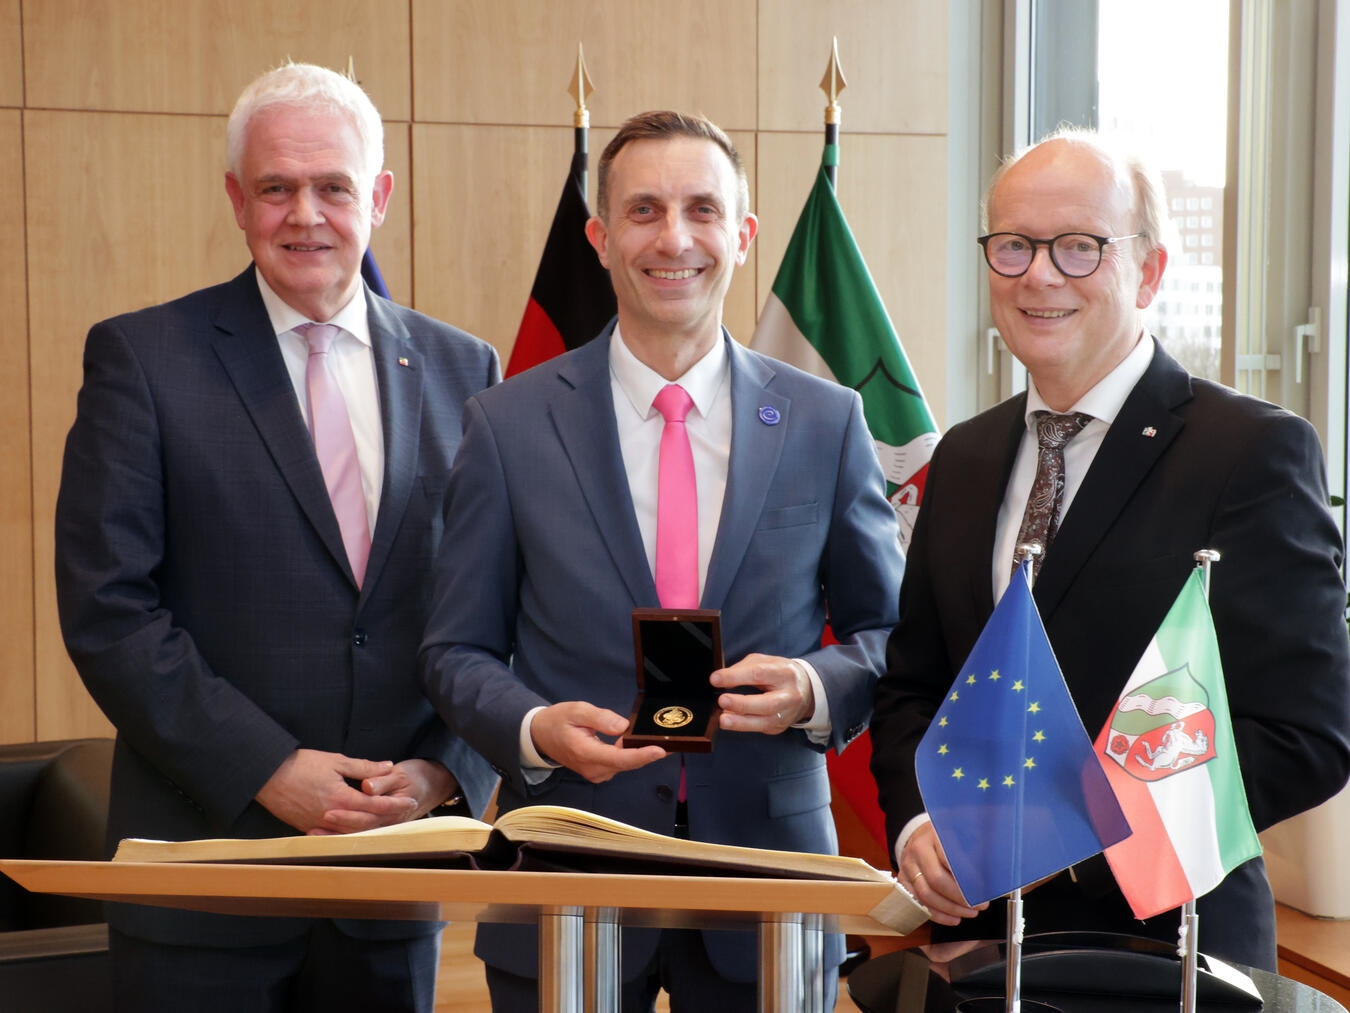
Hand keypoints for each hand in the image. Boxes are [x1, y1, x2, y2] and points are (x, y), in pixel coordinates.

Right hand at [255, 748, 416, 834]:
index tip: (411, 802)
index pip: (376, 805)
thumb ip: (363, 767)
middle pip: (367, 823)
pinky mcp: (308, 828)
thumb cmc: (300, 764)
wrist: (266, 775)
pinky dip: (351, 832)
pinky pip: (335, 834)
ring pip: (352, 832)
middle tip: (405, 812)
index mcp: (341, 799)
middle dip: (388, 817)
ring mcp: (319, 825)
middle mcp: (332, 816)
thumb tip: (387, 767)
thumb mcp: (335, 761)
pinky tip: (361, 828)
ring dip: (372, 827)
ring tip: (388, 821)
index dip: (395, 804)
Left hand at [318, 758, 456, 832]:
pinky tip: (321, 833)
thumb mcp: (401, 774)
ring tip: (312, 832)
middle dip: (336, 826)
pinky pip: (356, 833)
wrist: (435, 784)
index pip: (368, 813)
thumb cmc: (418, 777)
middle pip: (359, 827)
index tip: (327, 810)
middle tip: (317, 820)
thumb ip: (382, 779)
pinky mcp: (378, 825)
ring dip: (334, 834)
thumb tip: (367, 786)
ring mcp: (384, 825)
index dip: (347, 813)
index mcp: (394, 807)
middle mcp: (389, 821)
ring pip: (356, 834)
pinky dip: (338, 835)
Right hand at [531, 701, 666, 782]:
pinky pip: (619, 764)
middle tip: (670, 741)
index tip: (661, 750)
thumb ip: (600, 717)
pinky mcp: (598, 772)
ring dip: (640, 754)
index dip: (642, 755)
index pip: (619, 758)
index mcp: (586, 753)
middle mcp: (593, 769)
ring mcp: (595, 773)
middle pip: (627, 764)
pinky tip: (640, 744)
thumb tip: (623, 726)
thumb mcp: (576, 710)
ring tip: (659, 740)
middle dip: (648, 753)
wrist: (539, 736)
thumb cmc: (558, 720)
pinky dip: (631, 755)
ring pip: (625, 765)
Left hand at [710, 653, 812, 733]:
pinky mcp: (779, 727)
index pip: (759, 674)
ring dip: (741, 722)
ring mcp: (786, 714)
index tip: (715, 679)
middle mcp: (789, 695)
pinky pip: (760, 728)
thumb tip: (722, 679)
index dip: (736, 676)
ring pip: (764, 722)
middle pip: (766, 703)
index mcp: (784, 673)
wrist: (806, 690)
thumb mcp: (765, 662)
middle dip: (742, 704)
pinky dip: (743, 726)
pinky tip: (731, 722)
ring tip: (723, 719)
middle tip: (722, 701)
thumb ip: (744, 668)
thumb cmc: (780, 673)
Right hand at [900, 822, 987, 925]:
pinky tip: (952, 917)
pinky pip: (918, 903)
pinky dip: (937, 915)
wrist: (922, 835)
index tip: (983, 892)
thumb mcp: (963, 836)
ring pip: (926, 895)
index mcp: (935, 836)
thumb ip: (976, 854)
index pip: (950, 861)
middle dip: (960, 899)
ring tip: (968, 913)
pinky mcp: (904, 880)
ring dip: (950, 909)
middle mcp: (918, 850)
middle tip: (978, 906)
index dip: (967, 881)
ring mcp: (908, 866)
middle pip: (936, 880)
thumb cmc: (946, 838)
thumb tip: (997, 877)